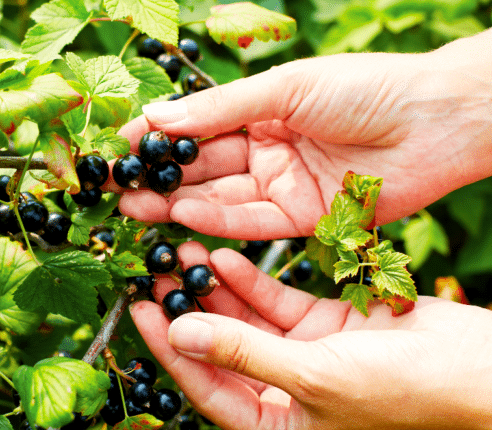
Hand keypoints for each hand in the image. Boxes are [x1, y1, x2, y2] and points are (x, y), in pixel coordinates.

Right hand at [106, 31, 491, 239]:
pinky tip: (180, 214)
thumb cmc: (364, 88)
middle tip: (116, 186)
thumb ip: (219, 111)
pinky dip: (214, 219)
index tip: (120, 147)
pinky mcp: (299, 218)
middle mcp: (265, 150)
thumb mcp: (283, 89)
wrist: (433, 122)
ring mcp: (280, 185)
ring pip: (217, 198)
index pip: (197, 127)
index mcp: (260, 111)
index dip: (159, 138)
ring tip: (134, 205)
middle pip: (202, 168)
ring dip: (175, 202)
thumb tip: (157, 117)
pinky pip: (248, 221)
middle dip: (158, 176)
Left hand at [131, 241, 491, 429]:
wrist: (473, 362)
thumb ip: (242, 352)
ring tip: (181, 253)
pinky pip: (272, 301)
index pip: (205, 386)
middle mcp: (283, 394)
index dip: (168, 348)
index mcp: (278, 427)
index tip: (139, 309)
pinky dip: (248, 280)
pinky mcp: (320, 327)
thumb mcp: (311, 375)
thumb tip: (181, 334)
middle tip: (154, 274)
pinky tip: (221, 257)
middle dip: (186, 311)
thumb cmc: (402, 387)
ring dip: (213, 289)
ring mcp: (301, 357)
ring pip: (242, 320)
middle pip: (218, 349)